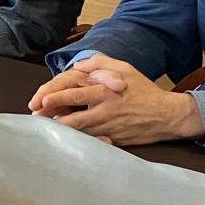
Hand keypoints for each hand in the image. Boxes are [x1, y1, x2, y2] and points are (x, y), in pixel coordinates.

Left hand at [28, 55, 202, 146]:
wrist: (168, 115)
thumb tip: (77, 65)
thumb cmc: (144, 89)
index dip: (55, 98)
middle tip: (36, 118)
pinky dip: (79, 141)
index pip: (75, 94)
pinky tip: (68, 140)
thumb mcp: (124, 68)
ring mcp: (109, 128)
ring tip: (46, 129)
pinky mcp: (114, 140)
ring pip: (80, 132)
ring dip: (63, 131)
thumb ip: (99, 63)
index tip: (40, 101)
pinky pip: (92, 141)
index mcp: (105, 92)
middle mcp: (105, 111)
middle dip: (52, 118)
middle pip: (73, 117)